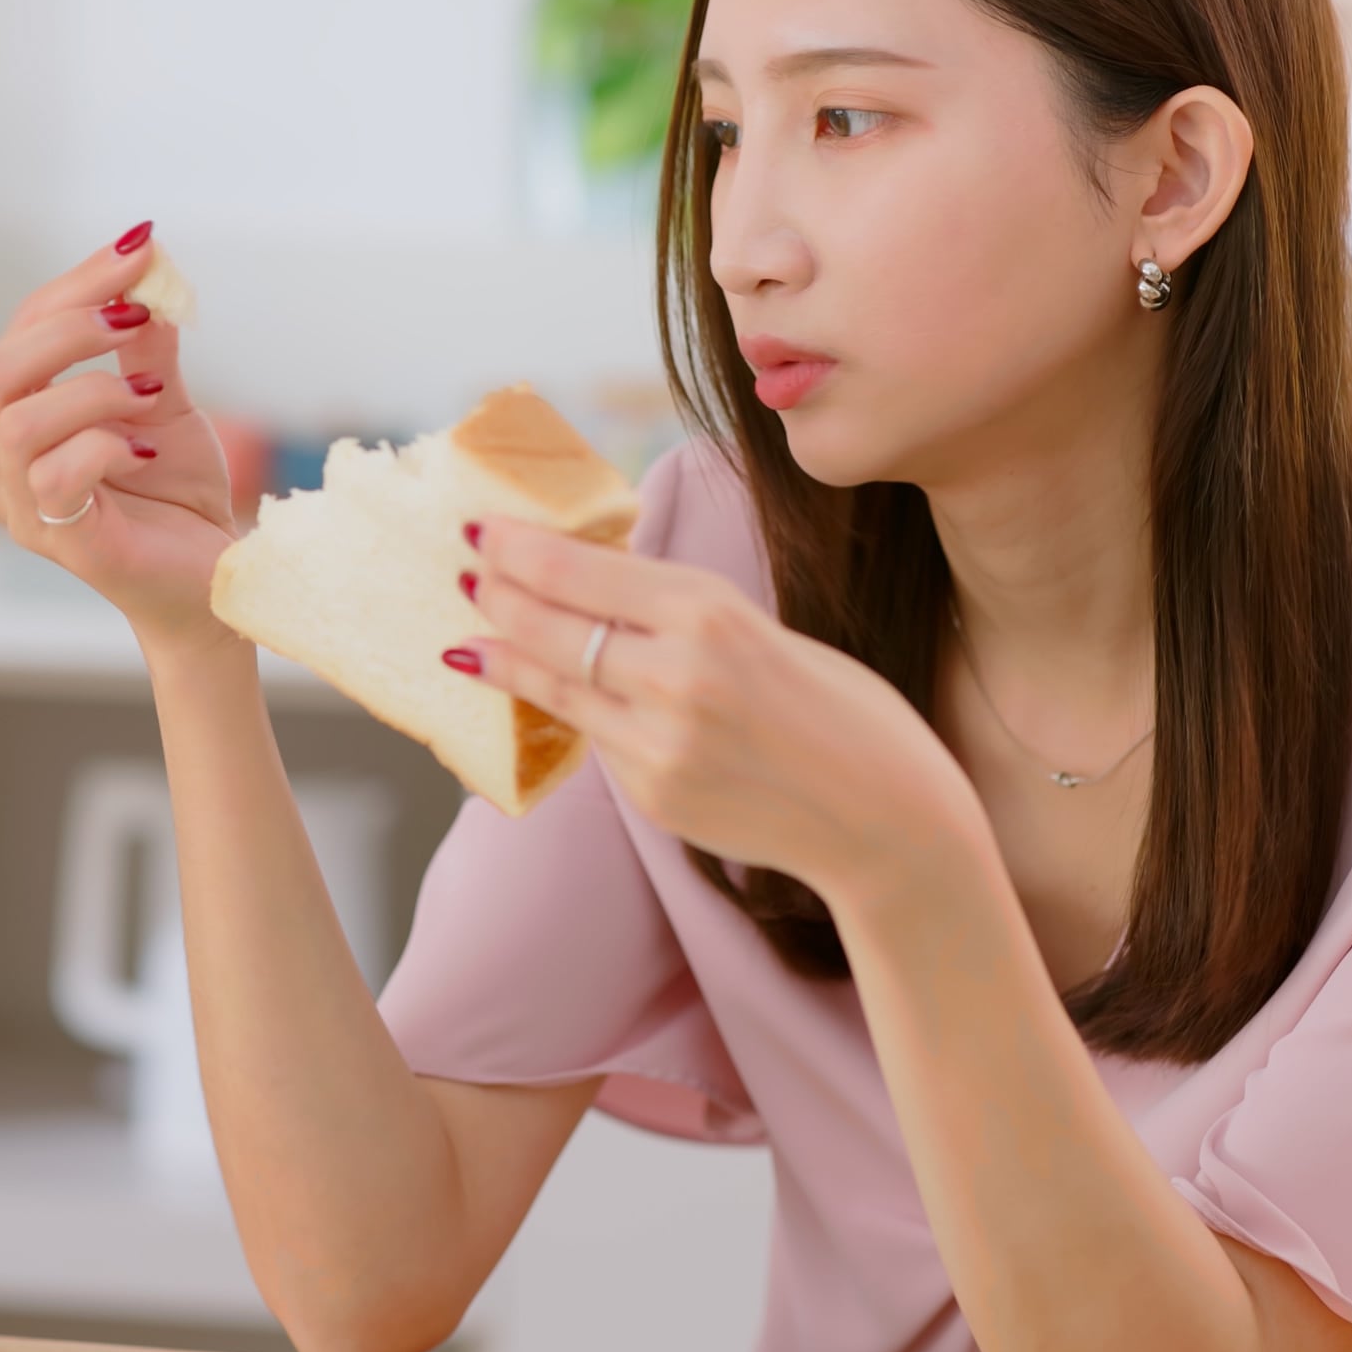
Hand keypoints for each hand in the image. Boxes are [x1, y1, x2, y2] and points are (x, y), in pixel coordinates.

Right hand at [0, 227, 237, 650]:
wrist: (212, 576)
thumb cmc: (175, 494)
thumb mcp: (163, 403)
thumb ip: (146, 346)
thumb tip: (148, 271)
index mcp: (14, 422)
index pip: (19, 335)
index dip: (74, 285)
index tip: (138, 250)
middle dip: (68, 325)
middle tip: (135, 314)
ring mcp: (22, 510)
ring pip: (19, 421)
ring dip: (94, 389)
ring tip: (150, 397)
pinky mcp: (62, 543)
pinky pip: (55, 475)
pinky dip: (104, 443)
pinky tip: (146, 447)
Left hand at [454, 517, 980, 902]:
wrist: (883, 820)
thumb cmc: (840, 711)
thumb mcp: (763, 632)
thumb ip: (682, 613)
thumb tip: (598, 582)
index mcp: (712, 615)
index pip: (582, 572)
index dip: (520, 551)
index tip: (483, 531)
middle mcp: (676, 677)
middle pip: (552, 627)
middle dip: (499, 597)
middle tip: (468, 575)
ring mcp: (660, 745)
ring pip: (557, 689)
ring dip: (506, 659)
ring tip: (470, 639)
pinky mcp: (654, 797)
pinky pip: (597, 742)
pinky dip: (572, 714)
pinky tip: (550, 696)